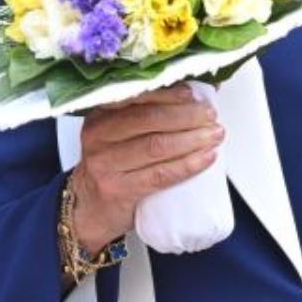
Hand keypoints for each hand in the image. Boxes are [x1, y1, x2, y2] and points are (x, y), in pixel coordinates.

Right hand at [66, 86, 223, 253]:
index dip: (169, 94)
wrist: (88, 207)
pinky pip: (160, 174)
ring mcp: (106, 164)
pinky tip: (205, 158)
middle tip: (210, 116)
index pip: (136, 97)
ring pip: (157, 146)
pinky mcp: (119, 189)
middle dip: (186, 116)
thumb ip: (142, 115)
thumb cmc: (109, 167)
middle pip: (150, 119)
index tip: (193, 95)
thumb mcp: (113, 134)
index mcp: (99, 115)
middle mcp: (98, 136)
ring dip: (192, 139)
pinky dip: (188, 165)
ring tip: (214, 136)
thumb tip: (191, 95)